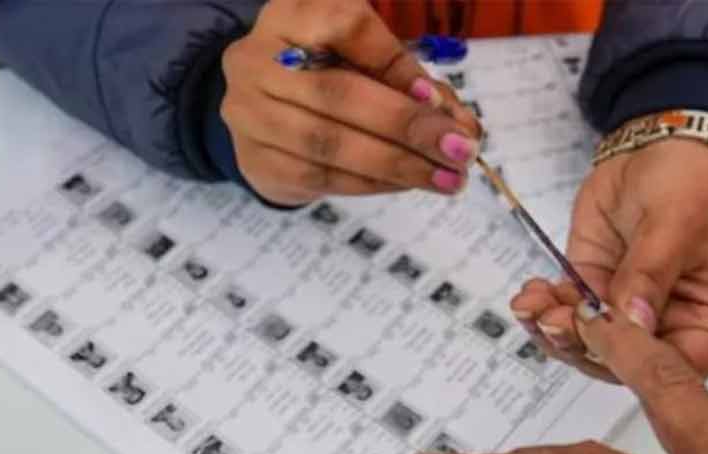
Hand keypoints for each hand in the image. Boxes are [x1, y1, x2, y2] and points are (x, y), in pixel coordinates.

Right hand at [221, 0, 481, 205]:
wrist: (264, 112)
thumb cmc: (326, 72)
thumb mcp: (361, 56)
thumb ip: (405, 78)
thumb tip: (457, 123)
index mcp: (289, 16)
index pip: (348, 27)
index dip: (396, 64)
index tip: (439, 99)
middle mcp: (256, 60)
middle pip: (338, 93)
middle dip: (407, 126)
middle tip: (459, 150)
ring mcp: (248, 114)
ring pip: (330, 145)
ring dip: (397, 165)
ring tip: (446, 178)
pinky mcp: (256, 161)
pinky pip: (322, 178)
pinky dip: (373, 184)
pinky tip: (408, 184)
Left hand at [511, 138, 707, 377]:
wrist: (652, 147)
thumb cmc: (685, 183)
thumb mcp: (673, 226)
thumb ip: (649, 276)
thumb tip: (633, 321)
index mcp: (705, 321)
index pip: (673, 368)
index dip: (635, 365)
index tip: (601, 340)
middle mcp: (664, 326)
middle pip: (619, 363)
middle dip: (580, 345)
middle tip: (553, 320)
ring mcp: (622, 310)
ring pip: (583, 343)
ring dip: (552, 328)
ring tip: (533, 303)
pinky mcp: (590, 290)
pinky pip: (563, 313)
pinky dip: (541, 309)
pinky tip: (529, 294)